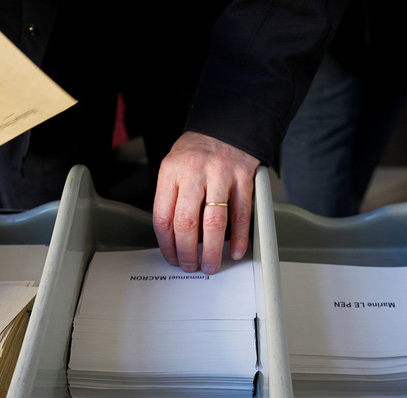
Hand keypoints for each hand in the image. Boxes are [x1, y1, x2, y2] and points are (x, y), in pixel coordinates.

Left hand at [153, 132, 260, 273]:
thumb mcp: (174, 166)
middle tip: (190, 265)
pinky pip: (242, 213)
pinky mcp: (243, 177)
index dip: (166, 244)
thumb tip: (173, 236)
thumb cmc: (198, 150)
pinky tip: (234, 249)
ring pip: (214, 222)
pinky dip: (239, 236)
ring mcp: (221, 175)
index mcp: (171, 171)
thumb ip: (171, 196)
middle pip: (186, 223)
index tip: (171, 256)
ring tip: (210, 264)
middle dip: (186, 252)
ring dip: (211, 250)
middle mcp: (194, 172)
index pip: (163, 216)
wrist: (228, 124)